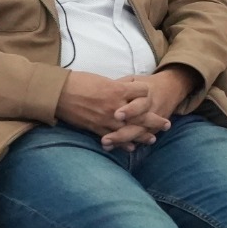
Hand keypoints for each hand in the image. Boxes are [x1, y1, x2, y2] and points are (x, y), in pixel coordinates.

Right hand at [56, 66, 194, 148]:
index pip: (143, 92)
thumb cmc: (79, 82)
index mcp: (118, 89)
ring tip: (152, 139)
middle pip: (143, 114)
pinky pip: (115, 139)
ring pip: (131, 130)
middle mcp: (116, 106)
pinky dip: (124, 144)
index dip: (147, 93)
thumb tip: (126, 89)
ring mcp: (107, 119)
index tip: (151, 96)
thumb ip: (116, 87)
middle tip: (167, 124)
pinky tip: (131, 147)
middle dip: (156, 120)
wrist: (59, 93)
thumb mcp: (102, 80)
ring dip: (143, 136)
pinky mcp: (97, 129)